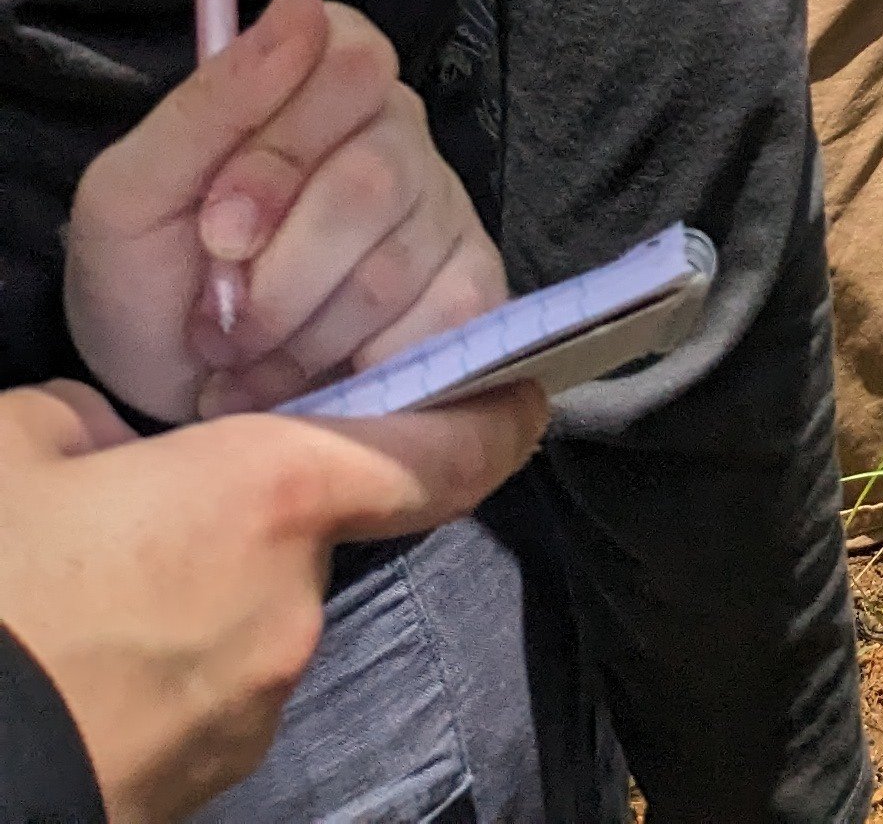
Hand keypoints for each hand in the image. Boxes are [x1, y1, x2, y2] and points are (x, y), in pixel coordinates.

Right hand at [0, 376, 541, 823]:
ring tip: (85, 606)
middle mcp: (293, 602)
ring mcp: (254, 707)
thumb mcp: (22, 446)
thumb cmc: (1, 589)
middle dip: (236, 522)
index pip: (435, 456)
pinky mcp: (207, 784)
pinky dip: (165, 674)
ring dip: (194, 603)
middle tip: (132, 521)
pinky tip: (82, 669)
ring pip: (250, 620)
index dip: (491, 422)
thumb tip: (104, 446)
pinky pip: (208, 696)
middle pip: (303, 537)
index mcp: (271, 495)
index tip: (526, 401)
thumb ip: (94, 426)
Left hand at [65, 0, 505, 425]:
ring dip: (298, 337)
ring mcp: (440, 206)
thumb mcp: (134, 191)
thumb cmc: (146, 277)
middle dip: (277, 277)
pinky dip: (358, 369)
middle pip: (373, 183)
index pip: (350, 67)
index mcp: (321, 72)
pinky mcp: (468, 287)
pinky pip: (444, 323)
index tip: (217, 229)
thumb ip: (211, 102)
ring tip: (247, 357)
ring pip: (392, 270)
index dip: (279, 158)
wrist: (170, 387)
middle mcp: (397, 123)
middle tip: (215, 318)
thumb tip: (301, 3)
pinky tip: (308, 380)